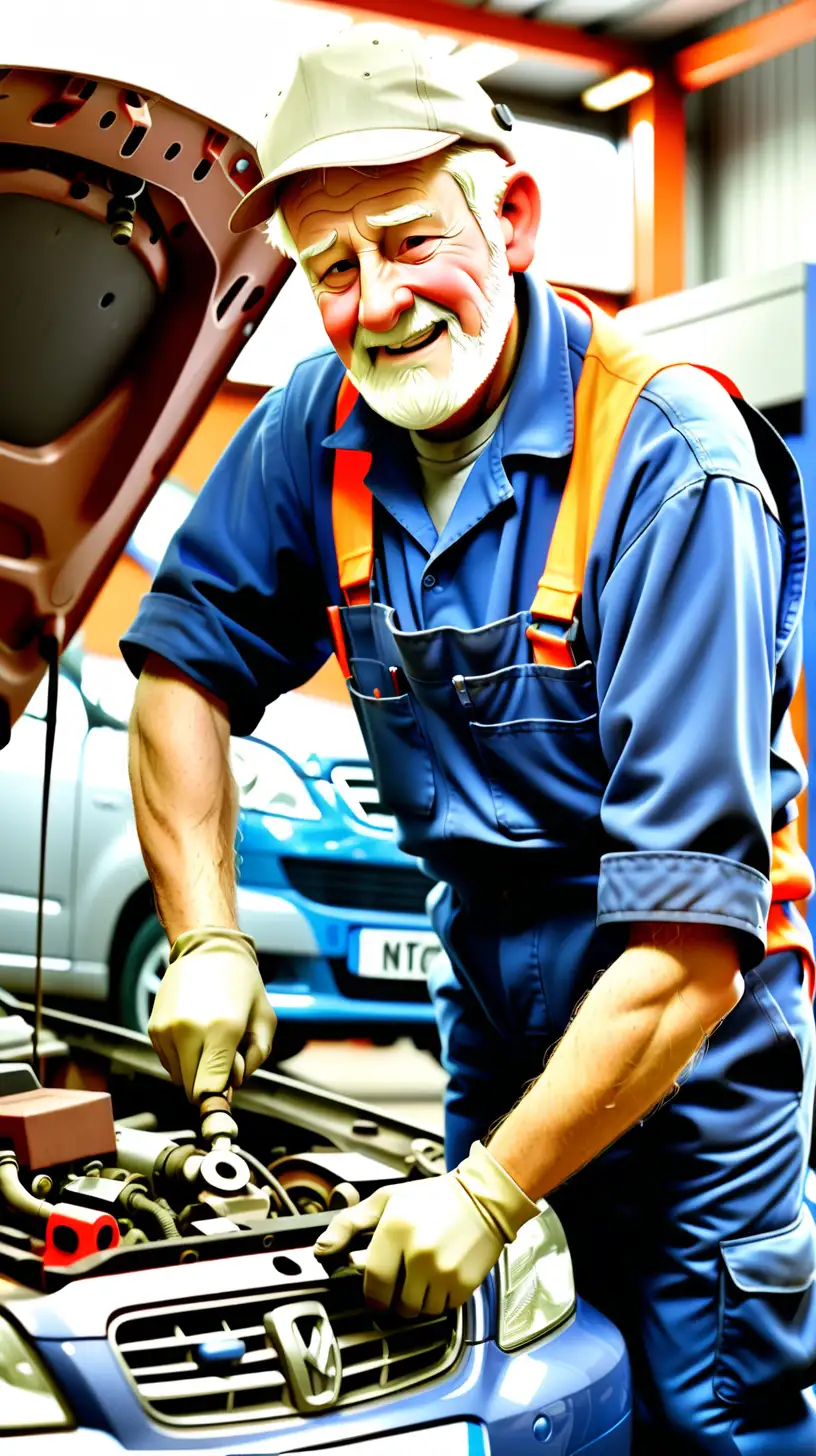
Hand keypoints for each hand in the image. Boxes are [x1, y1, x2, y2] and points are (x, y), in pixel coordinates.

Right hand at [148, 927, 275, 1100]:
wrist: (209, 949)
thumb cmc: (243, 984)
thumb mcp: (265, 1021)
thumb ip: (254, 1060)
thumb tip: (230, 1088)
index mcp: (222, 1029)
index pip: (209, 1090)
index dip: (219, 1101)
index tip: (224, 1101)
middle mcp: (189, 1030)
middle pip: (191, 1090)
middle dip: (209, 1085)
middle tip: (225, 1060)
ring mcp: (167, 1029)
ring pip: (178, 1078)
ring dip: (195, 1070)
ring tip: (210, 1040)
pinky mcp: (154, 1028)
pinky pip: (168, 1062)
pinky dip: (182, 1058)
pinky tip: (195, 1033)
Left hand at [313, 1142, 537, 1316]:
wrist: (484, 1197)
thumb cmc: (432, 1197)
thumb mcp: (386, 1200)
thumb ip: (349, 1223)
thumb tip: (321, 1249)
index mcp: (396, 1229)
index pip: (373, 1282)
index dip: (370, 1293)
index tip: (374, 1292)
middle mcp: (420, 1253)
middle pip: (396, 1303)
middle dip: (394, 1296)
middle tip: (401, 1278)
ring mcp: (444, 1271)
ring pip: (419, 1310)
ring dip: (417, 1299)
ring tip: (422, 1274)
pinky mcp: (465, 1284)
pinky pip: (442, 1309)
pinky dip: (439, 1299)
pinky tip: (441, 1276)